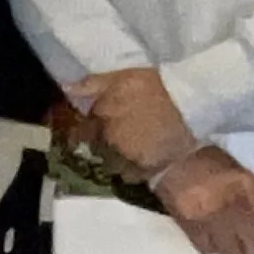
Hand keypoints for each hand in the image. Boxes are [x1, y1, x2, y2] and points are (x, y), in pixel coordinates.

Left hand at [77, 66, 197, 182]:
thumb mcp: (121, 77)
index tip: (82, 139)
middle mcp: (108, 137)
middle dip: (105, 147)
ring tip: (133, 154)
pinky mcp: (143, 169)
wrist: (187, 103)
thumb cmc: (156, 86)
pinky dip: (135, 172)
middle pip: (99, 149)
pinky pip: (131, 177)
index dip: (82, 135)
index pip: (81, 132)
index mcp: (101, 114)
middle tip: (120, 142)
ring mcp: (125, 155)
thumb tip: (66, 88)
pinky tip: (144, 163)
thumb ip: (92, 84)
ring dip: (119, 161)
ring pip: (113, 165)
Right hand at [153, 146, 253, 253]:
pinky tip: (211, 238)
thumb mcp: (240, 172)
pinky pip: (209, 251)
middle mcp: (236, 208)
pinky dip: (212, 247)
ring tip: (230, 243)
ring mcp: (213, 221)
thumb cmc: (208, 160)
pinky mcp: (192, 229)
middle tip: (251, 242)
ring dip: (235, 252)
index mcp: (250, 189)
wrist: (172, 157)